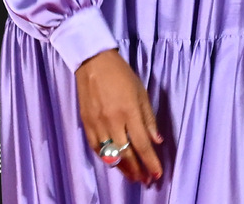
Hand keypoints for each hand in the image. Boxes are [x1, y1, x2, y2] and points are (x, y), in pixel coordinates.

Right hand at [75, 48, 163, 185]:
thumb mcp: (141, 92)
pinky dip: (106, 158)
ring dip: (123, 169)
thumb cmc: (122, 75)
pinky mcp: (86, 124)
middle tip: (146, 180)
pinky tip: (114, 162)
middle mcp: (113, 121)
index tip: (157, 174)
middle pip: (127, 154)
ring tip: (133, 177)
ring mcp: (98, 124)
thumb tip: (157, 141)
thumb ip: (149, 118)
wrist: (94, 62)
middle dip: (138, 171)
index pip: (142, 144)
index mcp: (130, 111)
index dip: (151, 162)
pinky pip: (96, 149)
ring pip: (111, 155)